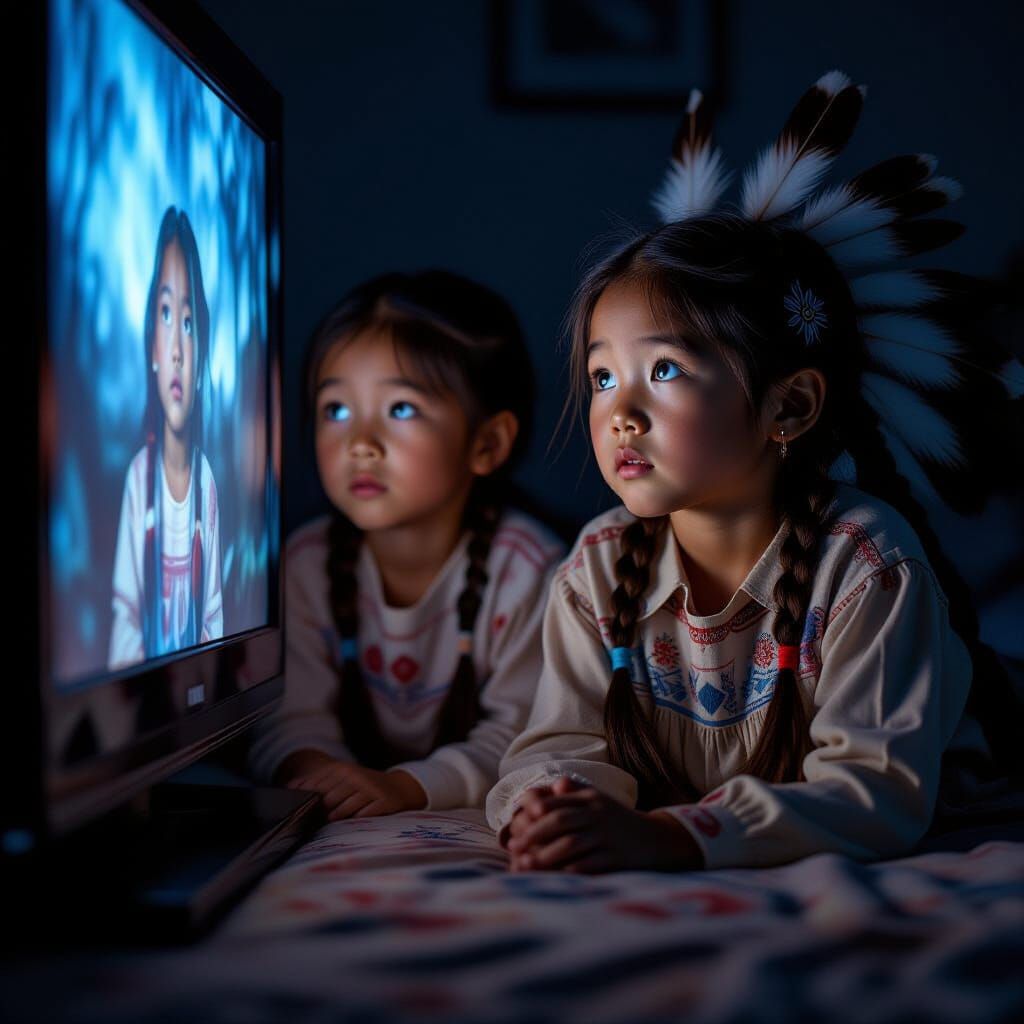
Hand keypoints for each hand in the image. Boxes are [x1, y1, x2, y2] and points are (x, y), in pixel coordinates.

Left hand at [287, 760, 427, 819]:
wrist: (399, 788)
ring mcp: (371, 790)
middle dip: (320, 810)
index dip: (307, 798)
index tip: (300, 808)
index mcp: (343, 770)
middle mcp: (356, 777)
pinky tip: (353, 822)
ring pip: (346, 806)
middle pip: (329, 797)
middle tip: (314, 819)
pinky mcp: (383, 802)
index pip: (317, 785)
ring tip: (331, 821)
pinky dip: (356, 820)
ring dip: (336, 816)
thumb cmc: (363, 787)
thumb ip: (317, 783)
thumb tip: (289, 787)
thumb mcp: (342, 779)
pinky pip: (365, 814)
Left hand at [506, 783, 703, 872]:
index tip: (517, 821)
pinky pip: (588, 866)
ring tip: (525, 865)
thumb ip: (573, 793)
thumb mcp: (599, 801)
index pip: (558, 801)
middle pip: (561, 821)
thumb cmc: (618, 821)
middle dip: (534, 834)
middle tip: (514, 847)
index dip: (535, 811)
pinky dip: (568, 872)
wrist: (658, 840)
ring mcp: (608, 837)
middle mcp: (599, 815)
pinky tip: (551, 878)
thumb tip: (547, 787)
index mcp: (592, 798)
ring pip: (572, 844)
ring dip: (545, 855)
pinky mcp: (616, 859)